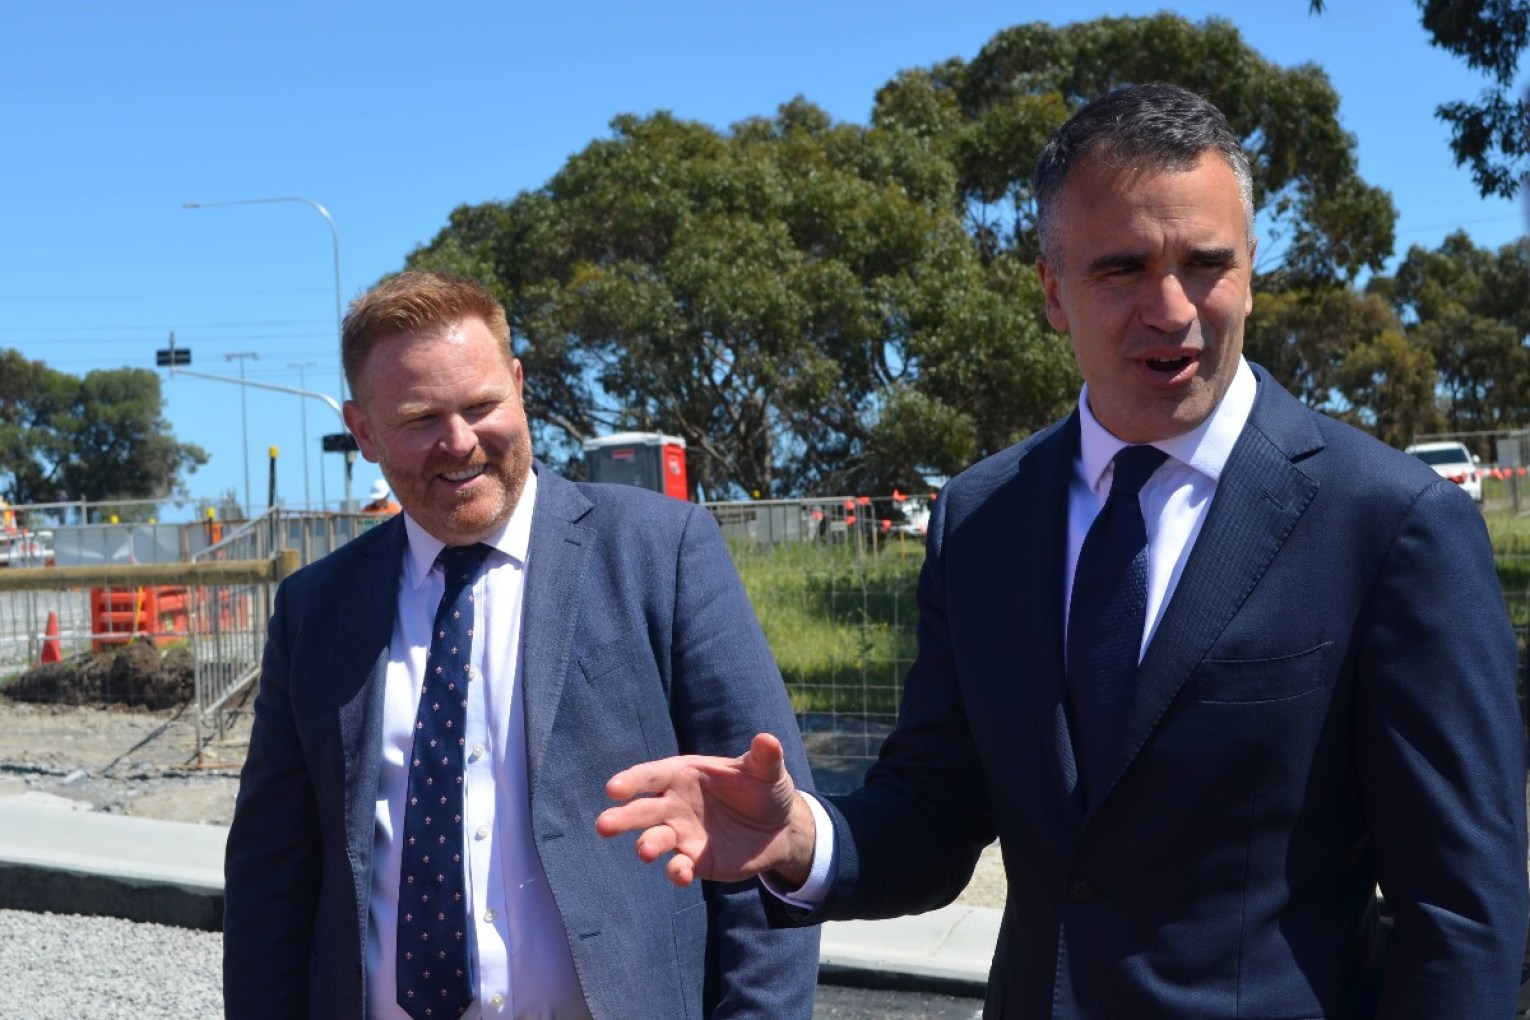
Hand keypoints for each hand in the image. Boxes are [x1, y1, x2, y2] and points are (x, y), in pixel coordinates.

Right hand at [596, 732, 816, 887]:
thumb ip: (764, 758)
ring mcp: (681, 834)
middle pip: (642, 810)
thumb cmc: (765, 789)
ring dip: (647, 845)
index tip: (613, 789)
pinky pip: (679, 867)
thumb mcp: (768, 772)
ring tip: (644, 851)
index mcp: (684, 774)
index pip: (652, 776)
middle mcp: (675, 804)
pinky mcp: (694, 860)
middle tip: (603, 825)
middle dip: (622, 817)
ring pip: (655, 839)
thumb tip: (767, 740)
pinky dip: (676, 871)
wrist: (779, 828)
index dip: (632, 781)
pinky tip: (681, 873)